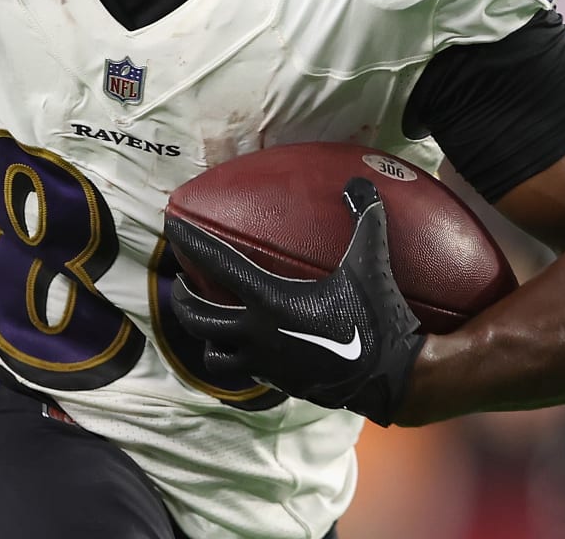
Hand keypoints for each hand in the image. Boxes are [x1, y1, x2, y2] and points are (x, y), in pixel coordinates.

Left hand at [165, 177, 424, 423]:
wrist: (392, 377)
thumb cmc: (379, 318)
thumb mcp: (371, 263)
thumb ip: (366, 218)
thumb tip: (361, 181)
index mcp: (271, 301)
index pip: (218, 265)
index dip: (191, 242)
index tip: (171, 226)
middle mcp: (258, 334)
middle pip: (198, 317)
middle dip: (183, 298)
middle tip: (183, 281)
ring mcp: (265, 363)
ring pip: (213, 354)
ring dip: (204, 336)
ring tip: (206, 319)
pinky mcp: (277, 384)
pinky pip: (240, 373)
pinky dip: (233, 358)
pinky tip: (242, 347)